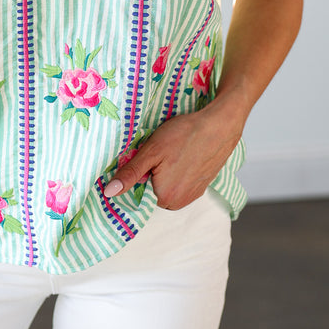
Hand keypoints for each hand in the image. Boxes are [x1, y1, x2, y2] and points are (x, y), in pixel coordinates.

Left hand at [103, 94, 244, 209]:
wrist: (220, 125)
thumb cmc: (184, 135)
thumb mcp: (151, 151)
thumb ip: (130, 174)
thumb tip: (109, 193)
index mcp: (165, 198)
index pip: (140, 191)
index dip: (140, 172)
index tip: (147, 156)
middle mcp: (180, 202)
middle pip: (154, 190)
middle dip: (154, 173)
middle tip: (161, 152)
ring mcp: (194, 194)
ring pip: (169, 186)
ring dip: (167, 172)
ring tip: (173, 152)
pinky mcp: (203, 186)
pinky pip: (183, 182)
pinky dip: (180, 171)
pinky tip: (184, 154)